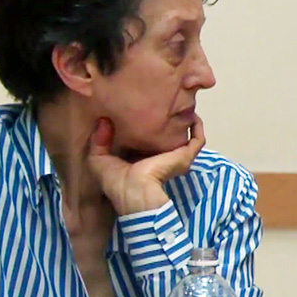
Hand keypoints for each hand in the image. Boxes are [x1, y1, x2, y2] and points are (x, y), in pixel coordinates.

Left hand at [87, 117, 205, 215]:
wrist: (134, 191)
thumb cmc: (117, 182)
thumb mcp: (99, 159)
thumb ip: (98, 140)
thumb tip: (103, 120)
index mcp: (143, 161)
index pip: (147, 142)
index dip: (145, 127)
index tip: (140, 111)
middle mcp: (162, 159)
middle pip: (168, 138)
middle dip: (168, 123)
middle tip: (162, 105)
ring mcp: (176, 157)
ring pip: (186, 137)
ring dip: (186, 123)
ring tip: (180, 106)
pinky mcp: (185, 154)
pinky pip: (198, 139)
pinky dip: (197, 127)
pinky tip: (192, 114)